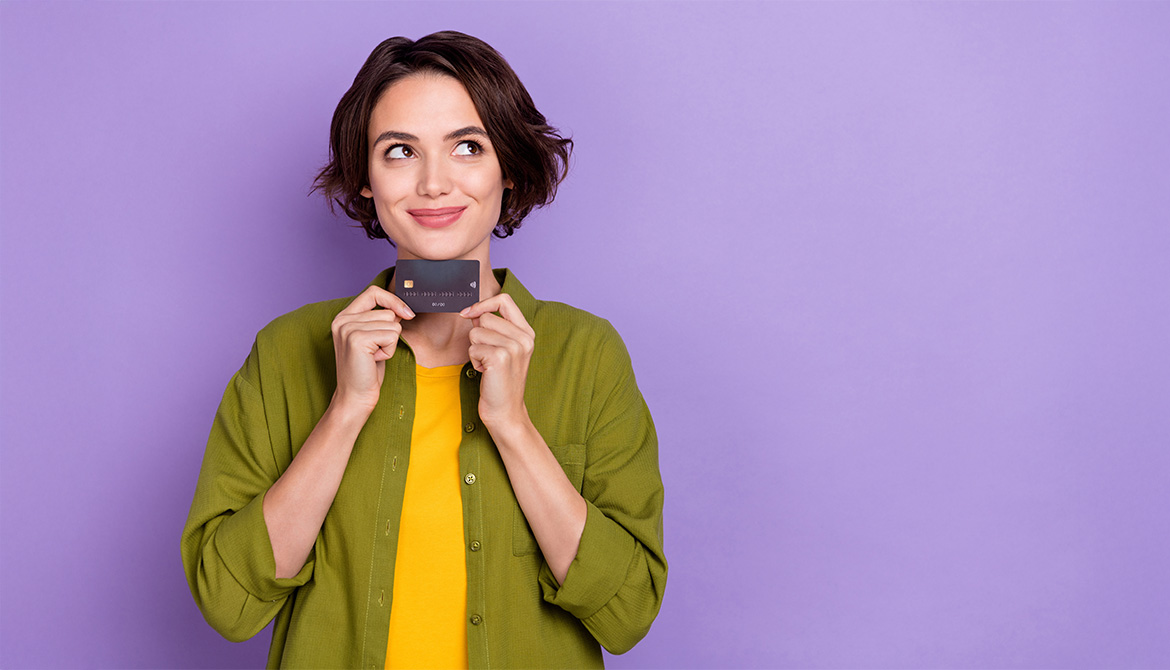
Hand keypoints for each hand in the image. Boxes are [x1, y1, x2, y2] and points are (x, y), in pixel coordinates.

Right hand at [331, 285, 413, 413]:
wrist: (355, 397)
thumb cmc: (366, 370)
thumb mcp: (374, 340)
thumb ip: (381, 321)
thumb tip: (403, 309)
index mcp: (344, 317)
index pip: (373, 292)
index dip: (393, 300)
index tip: (407, 313)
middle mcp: (342, 319)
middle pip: (387, 312)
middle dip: (390, 333)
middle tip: (375, 351)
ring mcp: (348, 328)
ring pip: (392, 324)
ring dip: (389, 343)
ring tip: (373, 356)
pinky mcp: (357, 339)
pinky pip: (391, 335)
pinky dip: (389, 350)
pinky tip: (374, 360)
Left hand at [461, 294, 534, 427]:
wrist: (506, 410)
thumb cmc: (501, 380)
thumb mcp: (504, 349)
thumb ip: (494, 328)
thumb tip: (472, 312)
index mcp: (527, 333)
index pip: (504, 300)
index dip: (483, 303)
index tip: (469, 313)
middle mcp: (524, 338)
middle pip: (485, 317)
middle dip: (478, 335)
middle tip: (489, 355)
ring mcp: (513, 348)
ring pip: (476, 332)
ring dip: (475, 350)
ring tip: (488, 365)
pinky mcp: (500, 358)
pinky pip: (472, 348)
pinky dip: (474, 361)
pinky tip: (486, 372)